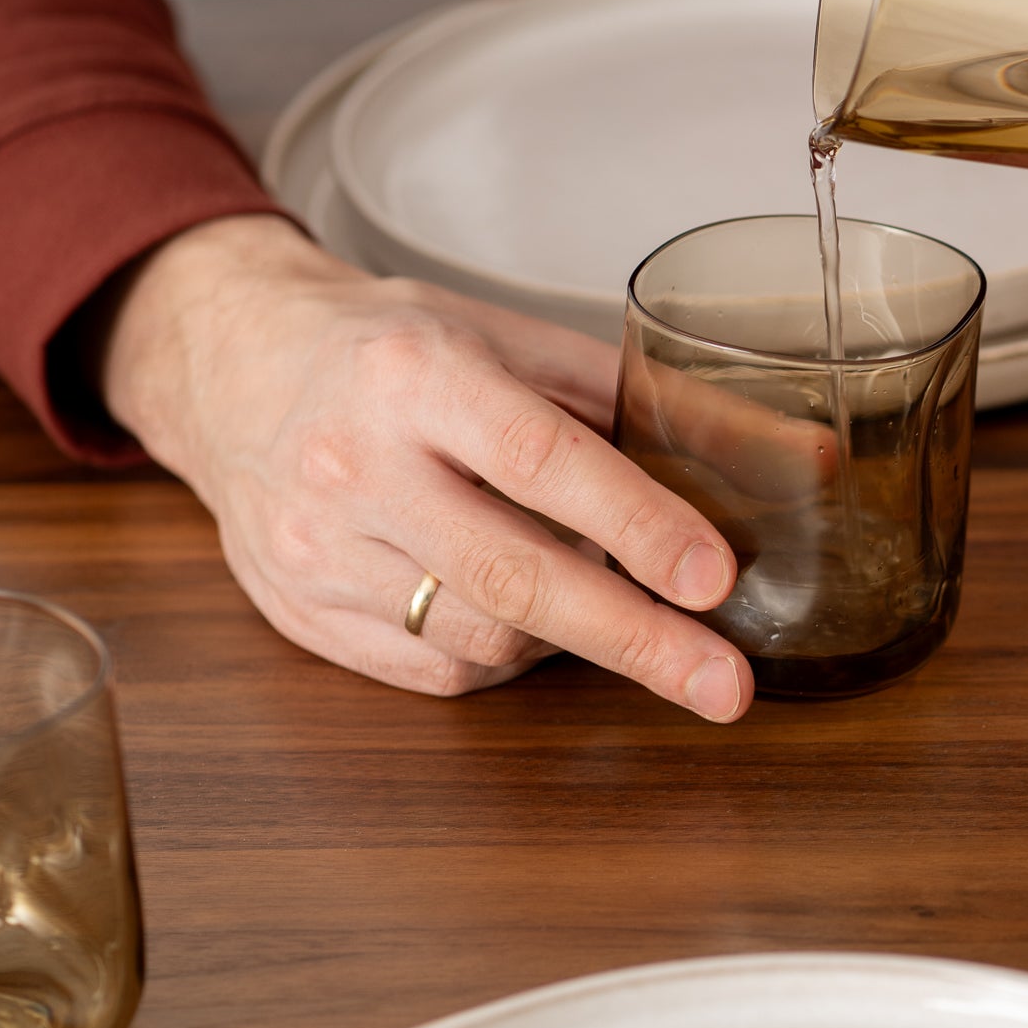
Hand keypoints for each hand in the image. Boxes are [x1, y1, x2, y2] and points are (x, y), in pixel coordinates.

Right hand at [98, 213, 751, 713]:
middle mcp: (355, 464)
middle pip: (513, 577)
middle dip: (634, 639)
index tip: (713, 578)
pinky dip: (500, 655)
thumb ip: (653, 404)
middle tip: (723, 684)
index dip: (637, 524)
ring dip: (565, 636)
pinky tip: (515, 612)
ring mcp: (317, 549)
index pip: (542, 459)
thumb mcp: (514, 344)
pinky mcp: (299, 613)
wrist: (228, 364)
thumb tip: (799, 463)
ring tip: (596, 598)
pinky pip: (433, 671)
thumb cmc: (388, 350)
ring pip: (479, 636)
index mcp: (416, 374)